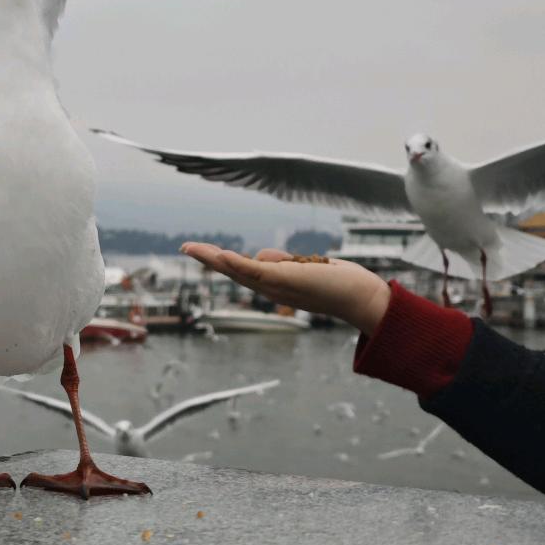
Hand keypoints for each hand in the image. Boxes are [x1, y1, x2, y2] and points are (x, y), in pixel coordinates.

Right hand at [181, 243, 390, 334]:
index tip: (197, 250)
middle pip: (231, 271)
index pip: (239, 270)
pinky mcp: (282, 280)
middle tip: (184, 247)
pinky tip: (221, 256)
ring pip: (236, 270)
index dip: (217, 260)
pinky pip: (253, 270)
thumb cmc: (335, 283)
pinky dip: (235, 263)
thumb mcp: (302, 268)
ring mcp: (274, 285)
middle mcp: (269, 289)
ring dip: (212, 258)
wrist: (359, 298)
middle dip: (206, 259)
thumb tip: (261, 255)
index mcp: (272, 285)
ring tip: (192, 248)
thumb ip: (280, 262)